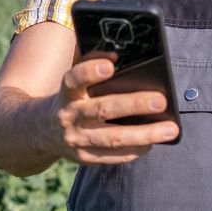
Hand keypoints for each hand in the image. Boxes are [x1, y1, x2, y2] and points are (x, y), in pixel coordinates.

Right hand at [45, 51, 179, 164]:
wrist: (40, 131)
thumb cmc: (70, 97)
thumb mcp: (72, 79)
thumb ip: (90, 61)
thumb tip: (116, 54)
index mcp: (66, 92)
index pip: (74, 79)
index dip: (90, 71)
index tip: (111, 65)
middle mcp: (69, 115)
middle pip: (102, 110)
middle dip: (133, 104)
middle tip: (160, 100)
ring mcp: (76, 139)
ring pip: (113, 138)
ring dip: (144, 134)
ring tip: (170, 129)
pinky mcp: (83, 158)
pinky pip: (112, 157)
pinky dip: (134, 150)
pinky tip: (153, 143)